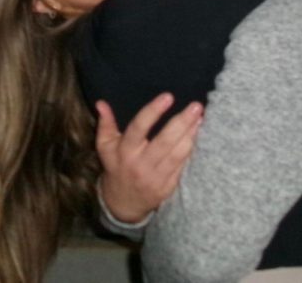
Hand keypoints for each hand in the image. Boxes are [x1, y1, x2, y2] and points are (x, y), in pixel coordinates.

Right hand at [95, 94, 202, 223]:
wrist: (123, 204)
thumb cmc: (116, 167)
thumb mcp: (105, 146)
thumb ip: (105, 124)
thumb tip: (101, 103)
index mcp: (125, 151)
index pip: (139, 128)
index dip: (153, 111)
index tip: (168, 96)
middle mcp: (140, 164)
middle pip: (164, 141)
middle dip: (182, 122)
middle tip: (195, 106)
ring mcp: (155, 178)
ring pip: (177, 154)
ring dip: (190, 135)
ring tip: (199, 117)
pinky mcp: (168, 187)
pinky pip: (182, 166)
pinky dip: (191, 149)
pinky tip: (197, 135)